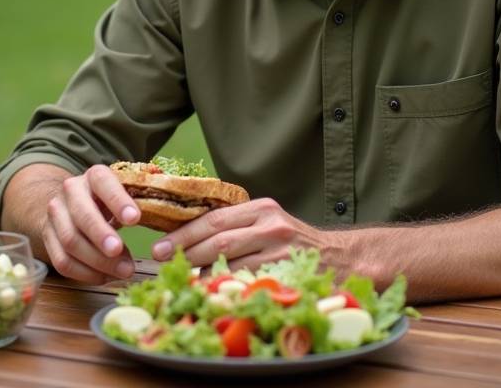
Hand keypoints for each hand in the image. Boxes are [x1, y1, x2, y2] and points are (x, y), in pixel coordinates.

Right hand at [43, 164, 142, 284]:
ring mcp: (56, 214)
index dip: (118, 201)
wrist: (70, 202)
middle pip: (82, 216)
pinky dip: (84, 273)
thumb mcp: (122, 194)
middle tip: (120, 251)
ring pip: (70, 241)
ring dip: (97, 261)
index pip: (104, 183)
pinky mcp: (48, 237)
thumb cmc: (108, 200)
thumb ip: (138, 206)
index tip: (135, 219)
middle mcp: (71, 191)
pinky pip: (62, 261)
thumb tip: (163, 233)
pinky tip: (105, 277)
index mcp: (94, 176)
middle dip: (102, 236)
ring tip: (123, 271)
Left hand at [149, 198, 325, 272]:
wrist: (340, 257)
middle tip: (160, 260)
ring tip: (181, 278)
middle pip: (218, 240)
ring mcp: (279, 251)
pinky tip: (211, 291)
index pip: (214, 219)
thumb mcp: (268, 223)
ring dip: (200, 273)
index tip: (160, 244)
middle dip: (184, 251)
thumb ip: (238, 226)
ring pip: (229, 262)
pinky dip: (225, 286)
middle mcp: (271, 225)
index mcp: (262, 208)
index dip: (184, 233)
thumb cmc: (295, 242)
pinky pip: (245, 282)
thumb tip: (190, 239)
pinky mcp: (285, 274)